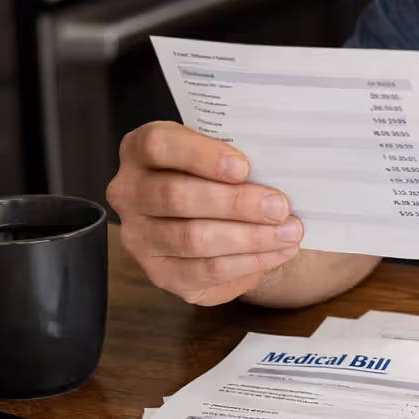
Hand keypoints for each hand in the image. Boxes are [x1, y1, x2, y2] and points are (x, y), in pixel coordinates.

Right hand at [106, 121, 302, 304]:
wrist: (214, 216)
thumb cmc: (219, 174)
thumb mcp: (221, 152)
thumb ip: (236, 152)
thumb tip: (279, 168)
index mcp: (140, 150)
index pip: (158, 145)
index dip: (201, 155)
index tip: (243, 167)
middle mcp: (130, 193)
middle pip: (176, 197)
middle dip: (235, 203)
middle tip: (279, 206)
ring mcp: (140, 237)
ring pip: (193, 239)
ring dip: (249, 237)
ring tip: (289, 232)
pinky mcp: (161, 273)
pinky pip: (206, 270)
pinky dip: (249, 262)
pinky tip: (278, 252)